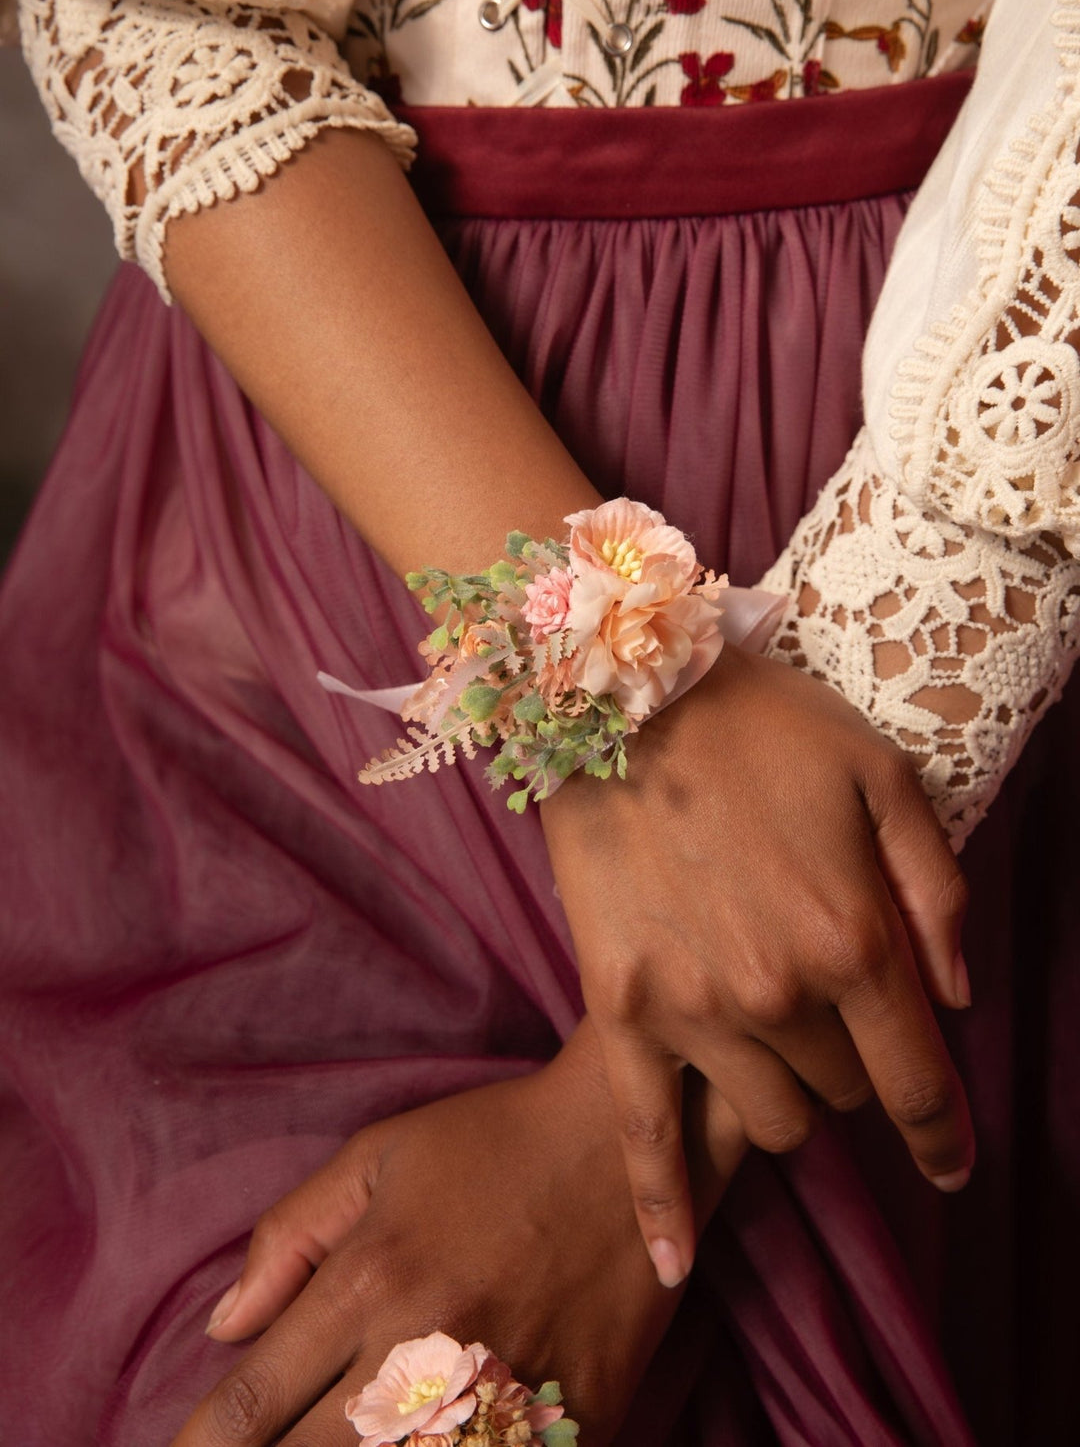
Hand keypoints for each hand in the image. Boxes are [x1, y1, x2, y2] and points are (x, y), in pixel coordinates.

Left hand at [170, 1023, 744, 1446]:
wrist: (629, 1140)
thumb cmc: (496, 1140)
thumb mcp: (381, 1154)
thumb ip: (291, 1235)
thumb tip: (223, 1327)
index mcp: (372, 1278)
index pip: (252, 1400)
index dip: (202, 1446)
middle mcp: (427, 1348)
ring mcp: (503, 1394)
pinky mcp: (574, 1422)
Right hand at [540, 643, 973, 1290]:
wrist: (623, 693)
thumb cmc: (764, 725)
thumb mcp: (883, 778)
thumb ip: (937, 894)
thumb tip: (956, 999)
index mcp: (854, 938)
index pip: (918, 1081)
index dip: (944, 1134)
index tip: (951, 1164)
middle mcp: (779, 993)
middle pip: (842, 1094)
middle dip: (851, 1065)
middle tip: (827, 1008)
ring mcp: (694, 1009)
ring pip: (768, 1117)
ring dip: (784, 1096)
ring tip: (766, 1044)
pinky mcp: (622, 1008)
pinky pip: (644, 1134)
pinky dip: (661, 1208)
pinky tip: (668, 1264)